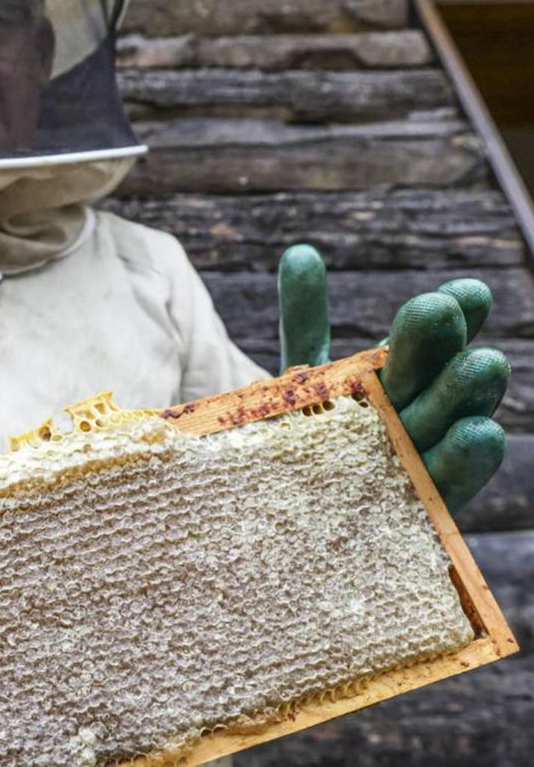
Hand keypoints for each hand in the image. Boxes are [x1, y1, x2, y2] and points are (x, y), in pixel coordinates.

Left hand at [277, 244, 507, 512]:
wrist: (283, 515)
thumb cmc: (301, 438)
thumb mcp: (302, 376)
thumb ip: (305, 318)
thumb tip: (300, 251)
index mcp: (399, 372)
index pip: (433, 337)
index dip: (454, 313)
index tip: (463, 291)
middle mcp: (420, 410)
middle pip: (437, 373)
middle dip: (440, 343)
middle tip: (440, 308)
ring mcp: (423, 456)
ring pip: (451, 422)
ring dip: (467, 394)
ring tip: (482, 362)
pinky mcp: (421, 506)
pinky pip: (447, 481)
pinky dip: (466, 458)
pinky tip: (481, 432)